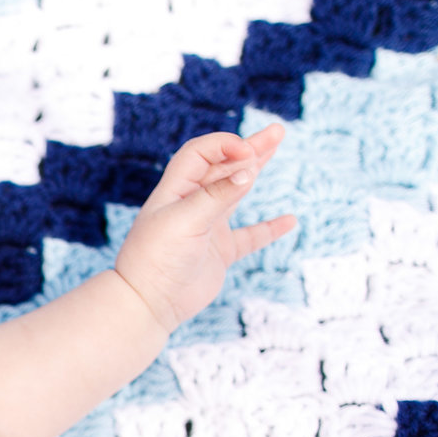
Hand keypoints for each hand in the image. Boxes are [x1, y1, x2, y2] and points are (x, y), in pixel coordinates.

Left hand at [111, 125, 296, 332]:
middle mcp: (191, 204)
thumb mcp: (185, 221)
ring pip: (236, 192)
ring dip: (255, 171)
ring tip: (276, 148)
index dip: (225, 146)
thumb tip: (248, 170)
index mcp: (175, 190)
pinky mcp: (218, 253)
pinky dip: (269, 229)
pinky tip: (289, 221)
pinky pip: (249, 237)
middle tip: (276, 132)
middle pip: (222, 166)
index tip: (248, 152)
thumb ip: (217, 196)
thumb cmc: (156, 258)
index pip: (201, 154)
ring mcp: (206, 227)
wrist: (148, 304)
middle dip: (249, 148)